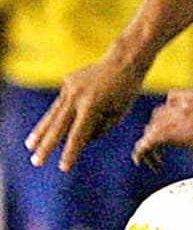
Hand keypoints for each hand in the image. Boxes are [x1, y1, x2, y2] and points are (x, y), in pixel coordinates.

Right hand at [25, 58, 143, 170]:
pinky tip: (43, 130)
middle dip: (46, 146)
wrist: (122, 61)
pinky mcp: (67, 83)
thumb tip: (78, 141)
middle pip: (58, 127)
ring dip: (40, 132)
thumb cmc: (125, 92)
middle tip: (36, 162)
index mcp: (92, 106)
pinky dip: (52, 117)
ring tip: (30, 146)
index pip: (78, 136)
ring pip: (52, 114)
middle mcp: (77, 97)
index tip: (63, 168)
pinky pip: (60, 104)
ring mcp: (69, 88)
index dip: (70, 153)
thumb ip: (98, 129)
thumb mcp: (117, 114)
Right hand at [133, 87, 192, 175]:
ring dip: (157, 130)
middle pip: (148, 132)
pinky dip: (168, 112)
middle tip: (157, 159)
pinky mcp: (186, 94)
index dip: (140, 155)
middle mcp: (173, 116)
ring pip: (156, 117)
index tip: (142, 163)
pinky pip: (168, 103)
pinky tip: (177, 119)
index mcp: (177, 133)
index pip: (145, 144)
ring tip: (167, 142)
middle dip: (149, 146)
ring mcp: (178, 102)